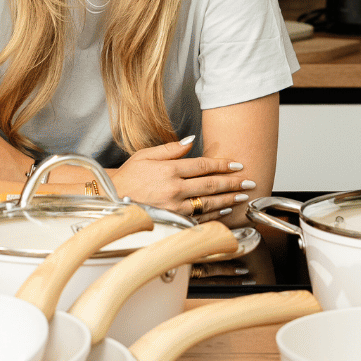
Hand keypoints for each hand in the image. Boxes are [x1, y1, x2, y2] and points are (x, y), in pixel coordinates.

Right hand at [111, 136, 256, 222]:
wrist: (111, 199)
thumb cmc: (128, 177)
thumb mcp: (145, 155)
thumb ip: (170, 149)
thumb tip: (191, 140)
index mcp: (168, 171)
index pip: (202, 166)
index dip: (222, 165)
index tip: (236, 165)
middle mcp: (174, 189)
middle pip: (210, 185)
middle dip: (232, 182)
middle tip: (248, 181)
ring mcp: (174, 207)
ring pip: (208, 203)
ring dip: (228, 199)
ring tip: (241, 196)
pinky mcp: (173, 220)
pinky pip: (199, 217)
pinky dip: (214, 213)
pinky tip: (224, 209)